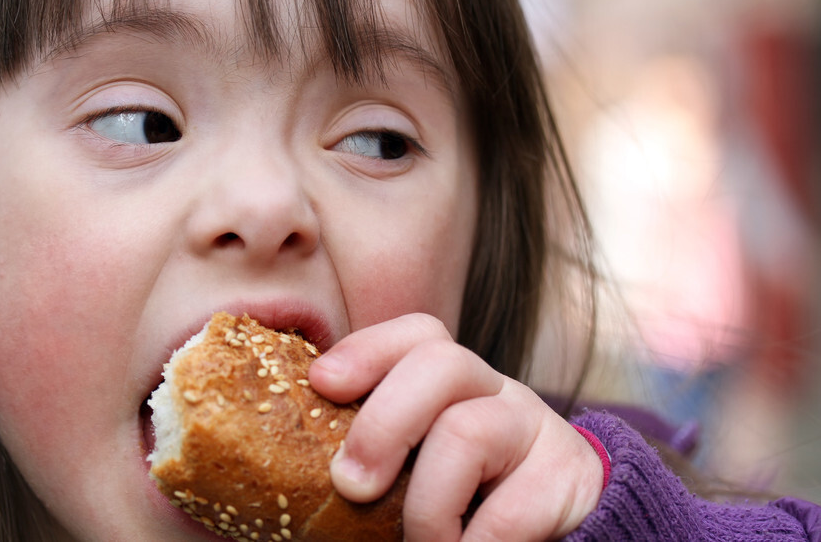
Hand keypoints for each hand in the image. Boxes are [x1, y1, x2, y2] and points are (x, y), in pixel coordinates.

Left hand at [308, 313, 602, 540]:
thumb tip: (288, 489)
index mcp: (454, 384)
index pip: (417, 335)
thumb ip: (371, 465)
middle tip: (350, 485)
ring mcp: (537, 427)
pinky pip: (507, 510)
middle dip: (382, 422)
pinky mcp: (569, 476)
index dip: (366, 349)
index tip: (321, 384)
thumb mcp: (417, 475)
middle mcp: (497, 390)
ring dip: (426, 506)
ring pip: (467, 430)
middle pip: (441, 363)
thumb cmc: (467, 509)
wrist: (568, 538)